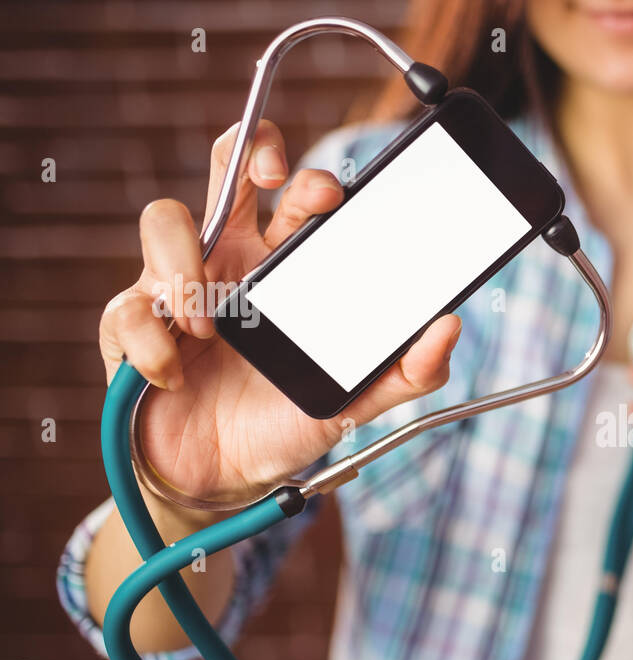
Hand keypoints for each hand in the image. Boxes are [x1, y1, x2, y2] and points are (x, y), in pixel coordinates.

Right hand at [98, 119, 461, 505]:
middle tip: (272, 181)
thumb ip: (409, 371)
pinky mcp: (133, 325)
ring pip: (164, 220)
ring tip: (208, 326)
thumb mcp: (356, 399)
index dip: (305, 173)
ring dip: (186, 265)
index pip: (293, 190)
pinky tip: (175, 373)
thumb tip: (450, 327)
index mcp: (285, 265)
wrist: (227, 479)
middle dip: (249, 153)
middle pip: (230, 167)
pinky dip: (151, 343)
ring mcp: (177, 286)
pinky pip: (127, 309)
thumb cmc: (287, 419)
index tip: (330, 196)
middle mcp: (233, 260)